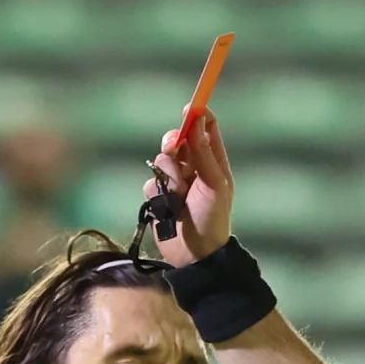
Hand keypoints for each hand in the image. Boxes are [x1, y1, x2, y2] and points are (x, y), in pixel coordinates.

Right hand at [146, 106, 237, 268]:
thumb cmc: (213, 219)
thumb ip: (203, 151)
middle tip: (173, 147)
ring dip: (168, 175)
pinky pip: (150, 183)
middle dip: (173, 143)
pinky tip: (167, 207)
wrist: (195, 255)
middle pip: (178, 140)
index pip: (206, 127)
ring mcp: (175, 182)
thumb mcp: (214, 182)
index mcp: (213, 161)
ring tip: (178, 194)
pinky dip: (157, 193)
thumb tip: (197, 117)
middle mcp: (194, 168)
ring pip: (161, 161)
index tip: (189, 107)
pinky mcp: (159, 198)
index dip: (197, 114)